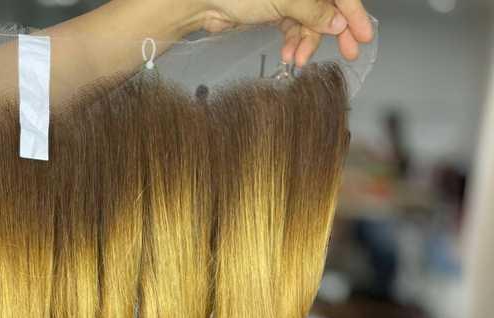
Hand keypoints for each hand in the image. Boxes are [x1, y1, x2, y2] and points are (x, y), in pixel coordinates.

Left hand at [199, 0, 373, 65]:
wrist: (205, 2)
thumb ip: (314, 11)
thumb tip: (338, 23)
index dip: (354, 13)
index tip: (364, 35)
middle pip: (328, 6)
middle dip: (336, 31)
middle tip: (349, 53)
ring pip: (311, 21)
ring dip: (308, 42)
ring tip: (300, 59)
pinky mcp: (275, 10)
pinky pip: (294, 28)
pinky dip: (294, 42)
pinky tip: (290, 56)